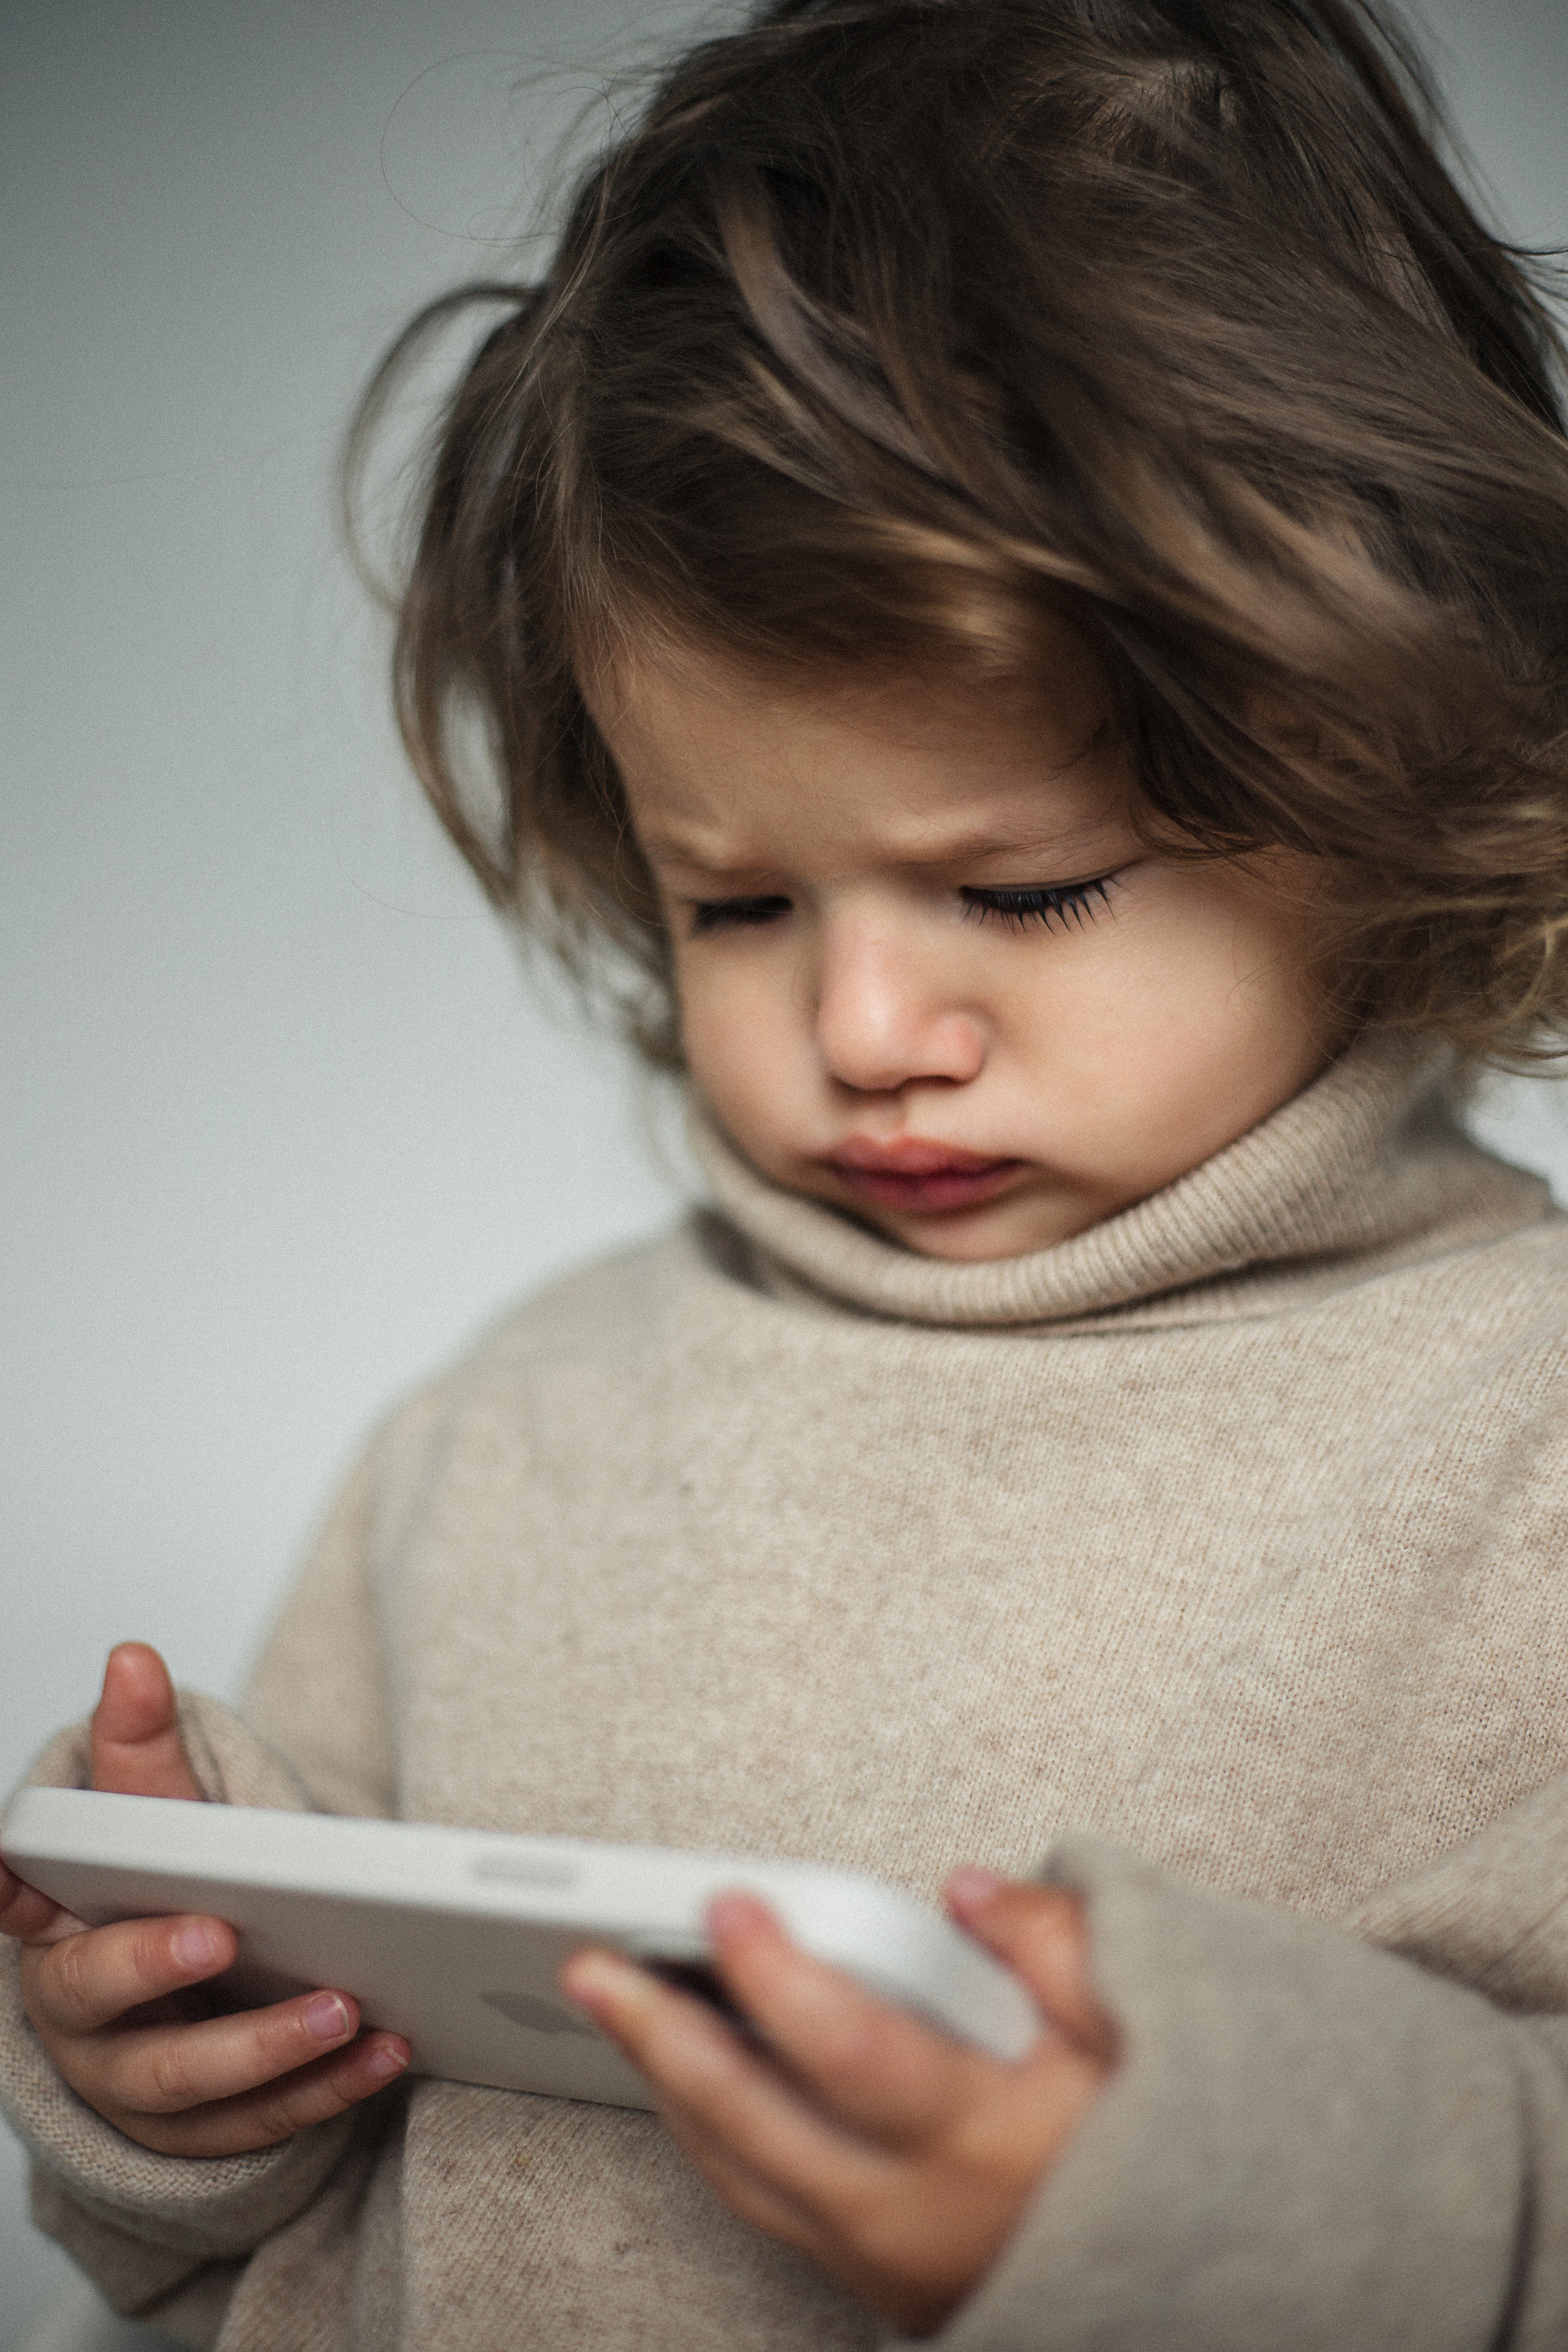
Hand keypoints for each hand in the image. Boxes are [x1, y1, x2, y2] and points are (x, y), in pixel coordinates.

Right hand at [3, 1642, 408, 2154]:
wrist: (192, 1998)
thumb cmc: (162, 1893)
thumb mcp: (152, 1820)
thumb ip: (140, 1747)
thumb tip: (132, 1659)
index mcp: (56, 1931)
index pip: (17, 1906)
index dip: (7, 1893)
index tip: (18, 1873)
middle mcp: (81, 2018)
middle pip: (104, 2003)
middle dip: (159, 1967)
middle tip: (226, 1935)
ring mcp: (136, 2088)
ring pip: (191, 2086)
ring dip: (270, 2049)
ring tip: (346, 2009)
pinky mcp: (203, 2135)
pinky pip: (262, 2125)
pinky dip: (329, 2090)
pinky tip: (387, 2052)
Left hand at [561, 1868, 1114, 2334]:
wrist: (1194, 2297)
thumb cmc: (1161, 2160)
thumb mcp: (1147, 2037)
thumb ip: (1059, 1949)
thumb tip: (969, 1894)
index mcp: (985, 2143)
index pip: (854, 2053)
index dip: (780, 1976)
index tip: (727, 1907)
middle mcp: (913, 2213)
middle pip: (757, 2121)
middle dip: (662, 2034)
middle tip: (594, 1964)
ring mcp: (881, 2258)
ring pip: (741, 2170)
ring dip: (668, 2083)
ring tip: (613, 2003)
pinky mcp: (869, 2279)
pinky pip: (761, 2201)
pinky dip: (711, 2131)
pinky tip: (684, 2074)